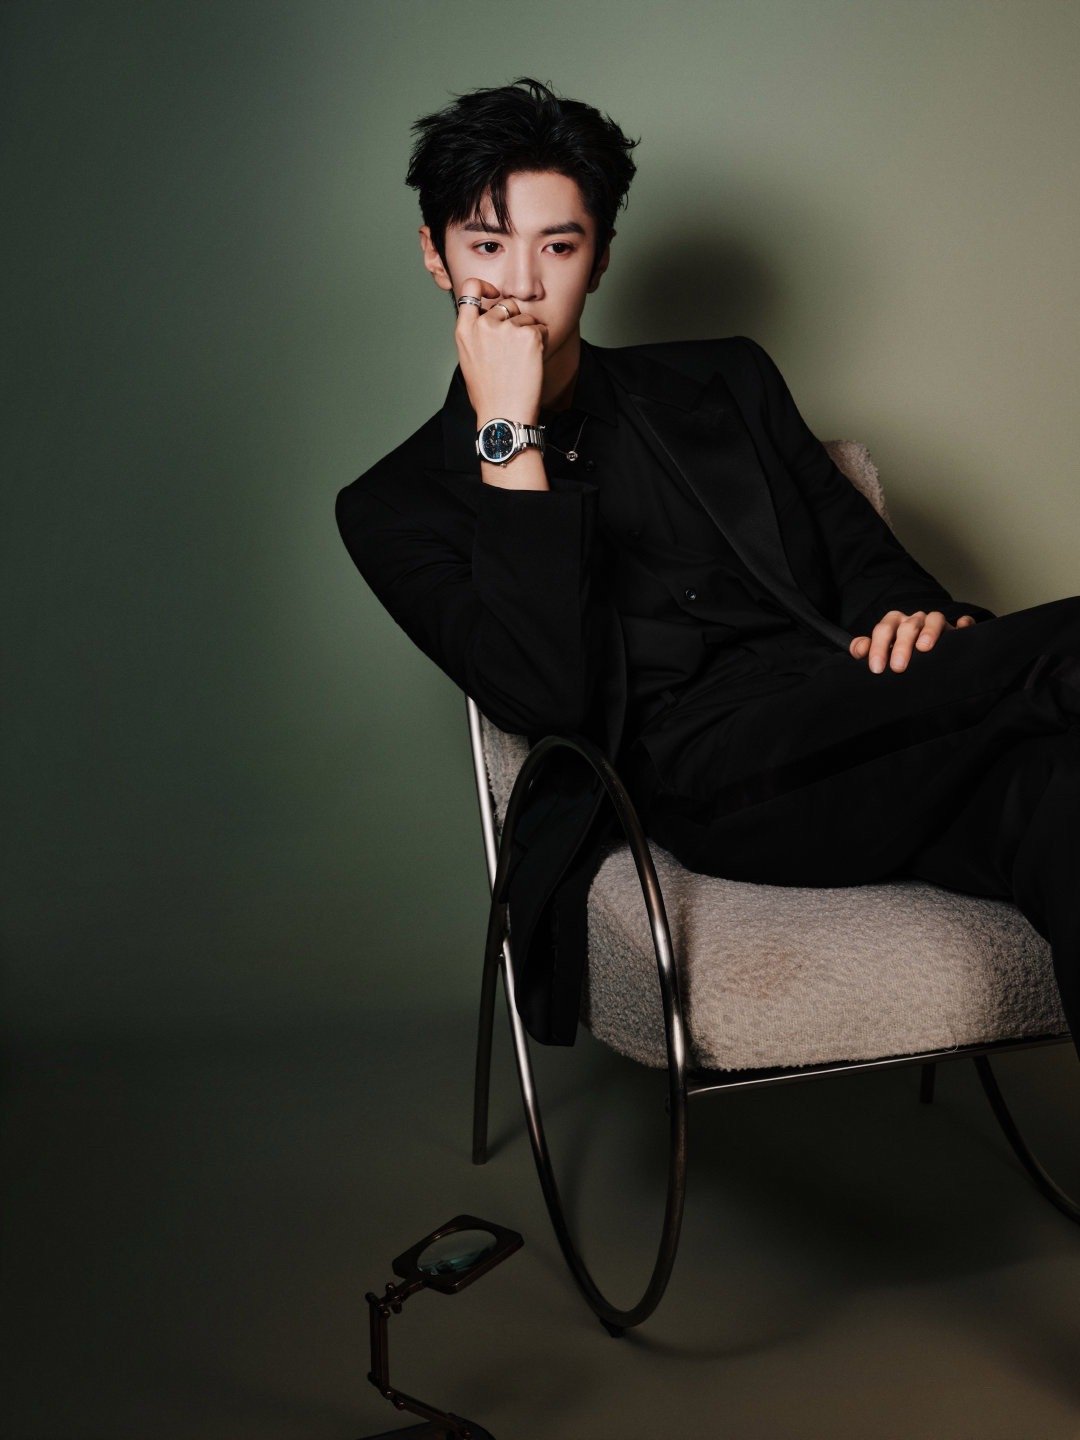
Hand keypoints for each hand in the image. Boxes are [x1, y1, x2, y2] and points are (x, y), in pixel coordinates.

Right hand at [453, 277, 547, 425]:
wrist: (504, 415)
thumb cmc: (488, 396)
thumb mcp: (469, 361)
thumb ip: (476, 336)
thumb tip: (489, 322)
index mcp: (465, 331)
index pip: (471, 290)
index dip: (485, 287)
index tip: (494, 293)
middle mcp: (484, 325)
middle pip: (507, 305)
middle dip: (515, 320)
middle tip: (516, 350)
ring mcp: (507, 328)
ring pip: (526, 318)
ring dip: (530, 334)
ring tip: (522, 362)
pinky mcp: (529, 335)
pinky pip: (541, 329)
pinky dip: (542, 343)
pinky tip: (533, 363)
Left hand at [849, 609, 977, 672]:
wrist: (925, 661)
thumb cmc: (899, 655)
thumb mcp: (881, 653)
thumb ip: (867, 651)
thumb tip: (859, 650)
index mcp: (894, 624)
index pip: (883, 630)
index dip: (877, 647)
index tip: (876, 668)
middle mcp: (914, 621)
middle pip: (907, 625)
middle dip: (901, 645)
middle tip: (898, 667)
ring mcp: (936, 624)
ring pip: (934, 618)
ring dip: (929, 631)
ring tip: (923, 648)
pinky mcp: (957, 631)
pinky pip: (964, 623)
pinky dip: (965, 624)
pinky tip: (963, 628)